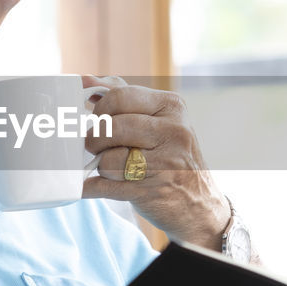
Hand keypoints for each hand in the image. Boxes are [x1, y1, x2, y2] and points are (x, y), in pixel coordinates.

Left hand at [81, 75, 228, 247]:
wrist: (200, 205)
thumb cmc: (172, 157)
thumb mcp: (159, 120)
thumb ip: (123, 97)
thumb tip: (86, 80)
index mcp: (173, 106)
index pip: (120, 96)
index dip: (100, 110)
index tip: (98, 120)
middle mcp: (174, 131)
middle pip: (111, 127)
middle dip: (95, 140)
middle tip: (97, 147)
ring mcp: (166, 163)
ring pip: (108, 159)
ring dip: (101, 166)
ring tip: (114, 168)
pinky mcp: (153, 191)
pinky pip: (106, 186)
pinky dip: (93, 188)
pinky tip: (94, 185)